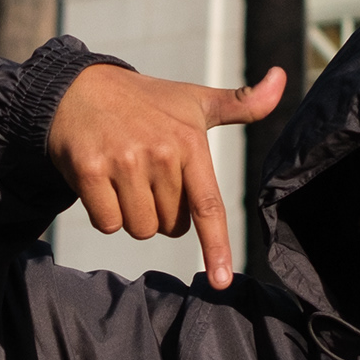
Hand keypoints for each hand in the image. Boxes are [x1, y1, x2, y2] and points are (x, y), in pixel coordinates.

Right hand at [49, 63, 285, 288]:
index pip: (208, 206)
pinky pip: (108, 223)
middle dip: (160, 212)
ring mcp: (123, 162)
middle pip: (169, 226)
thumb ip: (242, 103)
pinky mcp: (89, 171)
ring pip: (139, 229)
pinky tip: (101, 182)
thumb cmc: (145, 101)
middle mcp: (159, 154)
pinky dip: (105, 213)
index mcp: (190, 142)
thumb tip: (282, 77)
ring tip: (124, 178)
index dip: (217, 247)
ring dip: (132, 216)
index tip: (222, 281)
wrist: (77, 87)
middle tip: (146, 175)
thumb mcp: (195, 100)